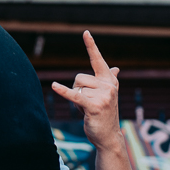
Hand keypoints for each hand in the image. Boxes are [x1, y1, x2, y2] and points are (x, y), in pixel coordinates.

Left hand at [52, 31, 120, 148]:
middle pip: (79, 77)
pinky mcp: (94, 106)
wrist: (109, 136)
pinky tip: (53, 86)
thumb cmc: (105, 113)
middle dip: (78, 91)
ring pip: (76, 88)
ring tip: (87, 110)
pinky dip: (63, 91)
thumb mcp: (108, 94)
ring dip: (77, 101)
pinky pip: (75, 96)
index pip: (98, 60)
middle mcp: (108, 85)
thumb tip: (115, 68)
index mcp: (110, 80)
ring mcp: (103, 96)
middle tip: (88, 104)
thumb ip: (110, 79)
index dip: (91, 46)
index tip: (85, 32)